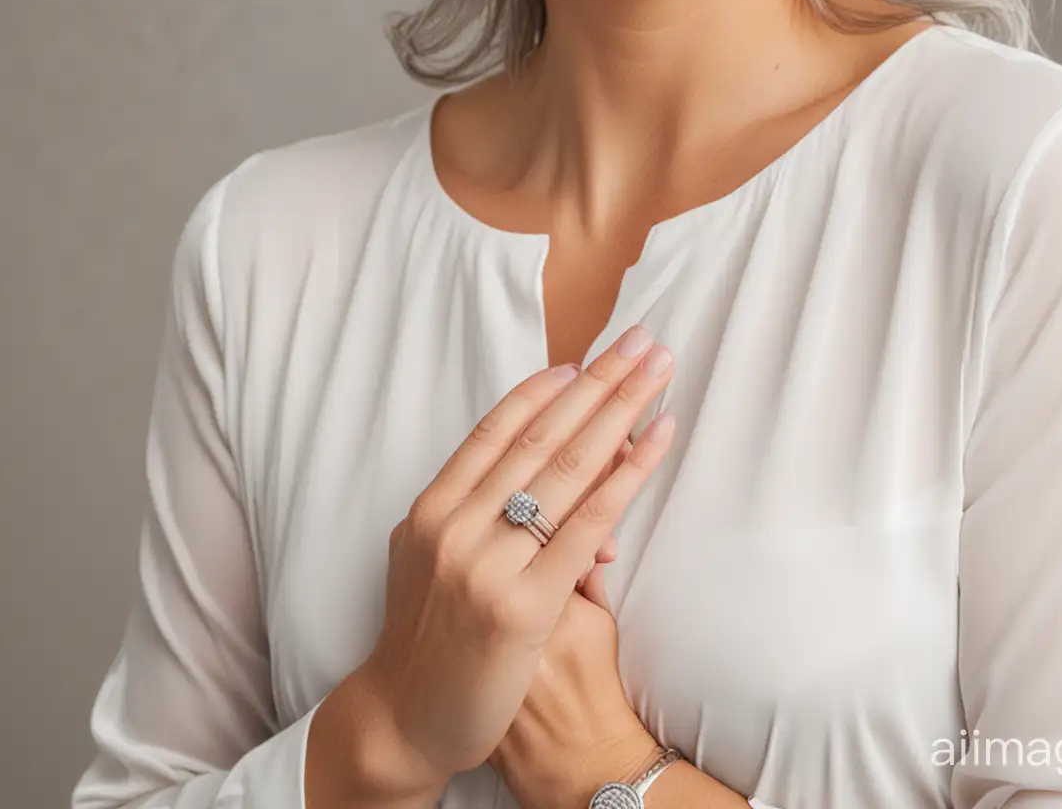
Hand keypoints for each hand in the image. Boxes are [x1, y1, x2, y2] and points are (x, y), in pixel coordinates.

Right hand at [351, 331, 676, 791]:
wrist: (403, 721)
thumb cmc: (426, 638)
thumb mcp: (431, 561)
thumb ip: (476, 517)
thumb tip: (537, 483)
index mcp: (431, 509)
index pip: (495, 431)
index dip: (541, 391)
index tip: (581, 360)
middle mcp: (456, 527)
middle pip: (541, 436)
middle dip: (598, 382)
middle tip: (640, 339)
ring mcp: (487, 565)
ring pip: (568, 469)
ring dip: (621, 410)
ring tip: (659, 371)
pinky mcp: (523, 607)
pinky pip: (587, 526)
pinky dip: (627, 477)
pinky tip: (656, 440)